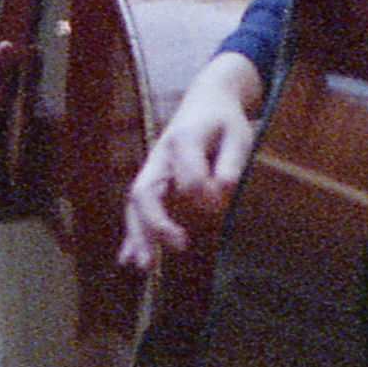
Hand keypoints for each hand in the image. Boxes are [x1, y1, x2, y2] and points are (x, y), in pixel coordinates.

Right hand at [120, 51, 264, 270]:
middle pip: (145, 191)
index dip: (203, 195)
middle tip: (178, 245)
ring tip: (145, 266)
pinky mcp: (152, 181)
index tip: (221, 206)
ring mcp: (152, 170)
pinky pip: (137, 210)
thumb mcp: (238, 133)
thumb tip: (222, 190)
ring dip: (138, 235)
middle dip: (156, 222)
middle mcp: (159, 156)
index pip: (186, 177)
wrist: (205, 100)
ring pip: (135, 205)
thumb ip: (231, 161)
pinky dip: (133, 234)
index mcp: (182, 141)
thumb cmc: (224, 120)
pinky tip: (129, 259)